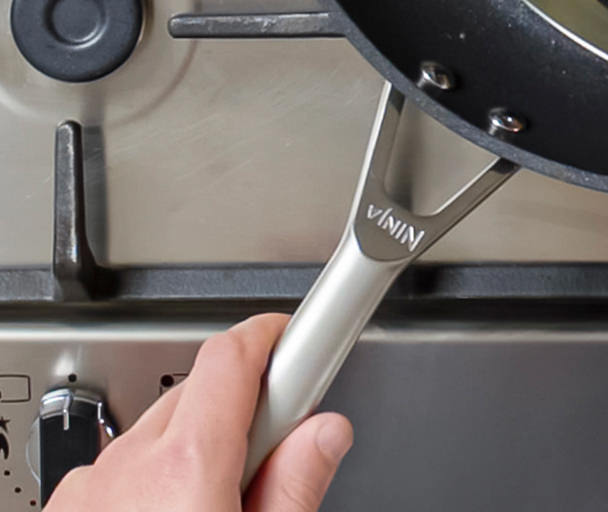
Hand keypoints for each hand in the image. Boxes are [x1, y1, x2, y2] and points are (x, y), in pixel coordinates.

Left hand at [47, 313, 352, 511]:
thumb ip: (295, 486)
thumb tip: (328, 430)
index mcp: (188, 464)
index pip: (236, 352)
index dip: (277, 335)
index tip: (306, 332)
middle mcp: (130, 463)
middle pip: (201, 392)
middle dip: (240, 409)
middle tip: (265, 460)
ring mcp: (89, 486)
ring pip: (156, 430)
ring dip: (188, 449)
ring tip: (209, 505)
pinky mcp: (61, 507)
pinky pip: (114, 466)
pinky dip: (142, 480)